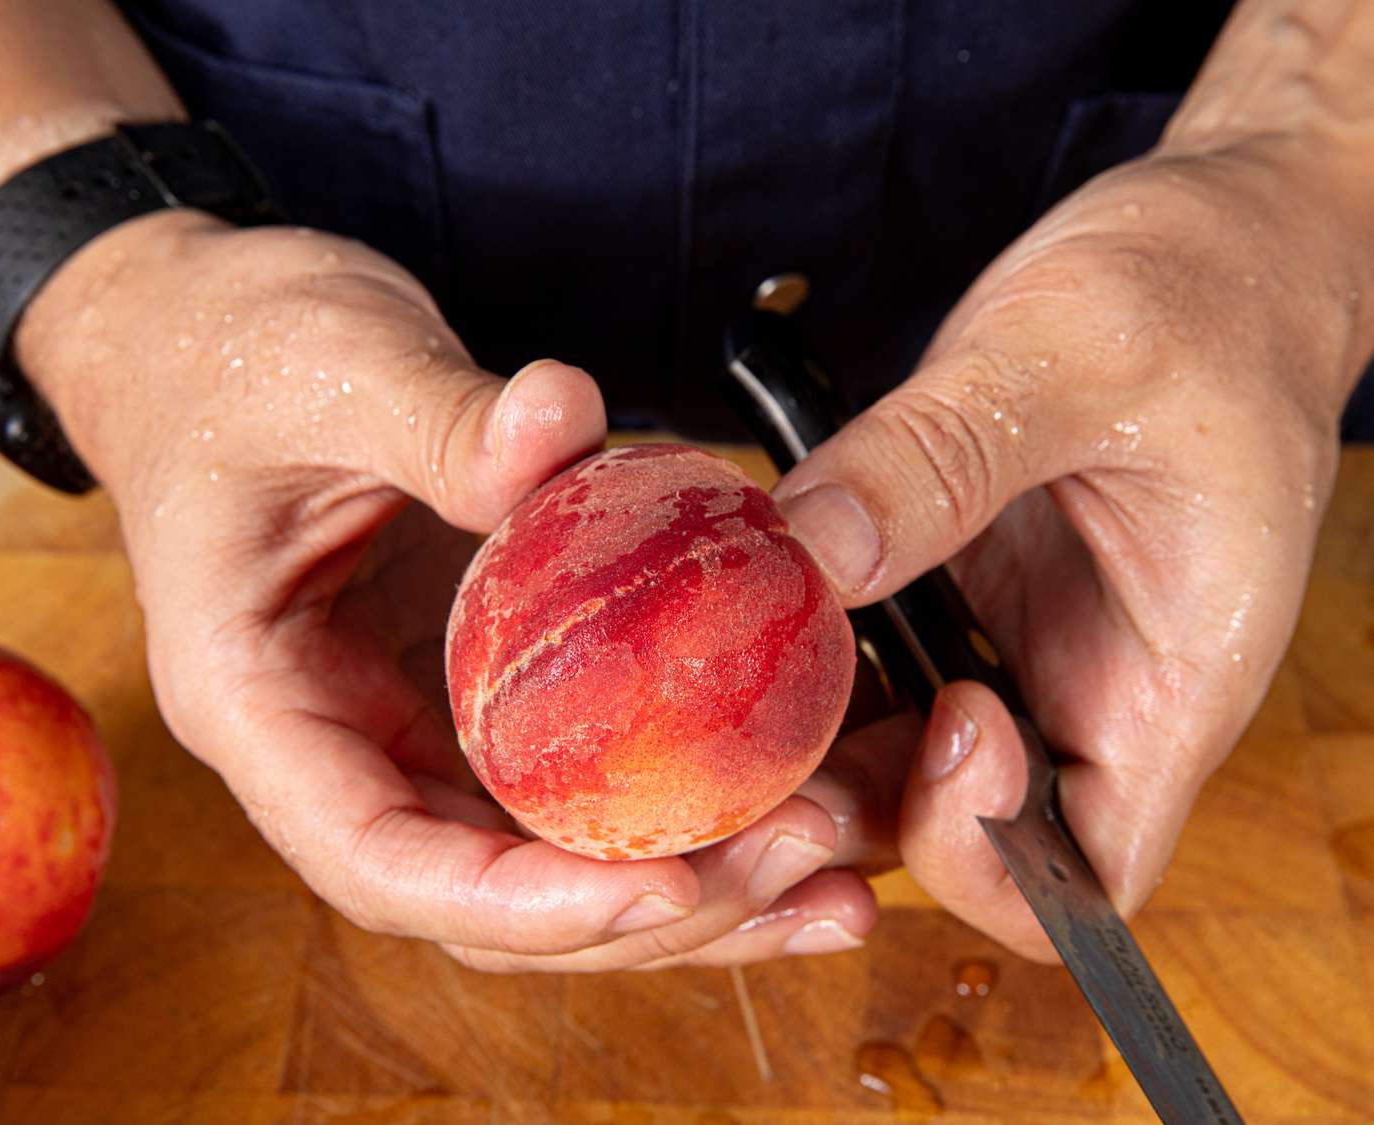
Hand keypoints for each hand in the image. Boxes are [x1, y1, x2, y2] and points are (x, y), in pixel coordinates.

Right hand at [15, 211, 876, 970]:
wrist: (209, 331)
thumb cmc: (235, 349)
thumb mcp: (328, 364)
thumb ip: (438, 413)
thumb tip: (562, 424)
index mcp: (260, 702)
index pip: (378, 859)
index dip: (516, 904)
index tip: (659, 886)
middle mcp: (339, 744)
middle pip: (489, 897)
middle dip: (646, 905)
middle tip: (802, 857)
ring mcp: (415, 721)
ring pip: (550, 856)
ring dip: (695, 882)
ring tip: (837, 871)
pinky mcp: (482, 684)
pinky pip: (585, 771)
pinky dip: (687, 795)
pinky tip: (803, 783)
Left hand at [774, 146, 1363, 958]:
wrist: (1220, 237)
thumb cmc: (1204, 290)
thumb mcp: (1071, 353)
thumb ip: (942, 458)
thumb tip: (812, 553)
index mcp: (1170, 677)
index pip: (1088, 874)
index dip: (991, 853)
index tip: (944, 724)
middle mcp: (1089, 687)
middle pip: (964, 836)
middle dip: (855, 807)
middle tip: (764, 730)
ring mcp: (1022, 646)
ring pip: (901, 761)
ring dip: (812, 741)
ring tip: (731, 675)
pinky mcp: (968, 594)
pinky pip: (877, 672)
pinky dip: (809, 664)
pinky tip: (747, 607)